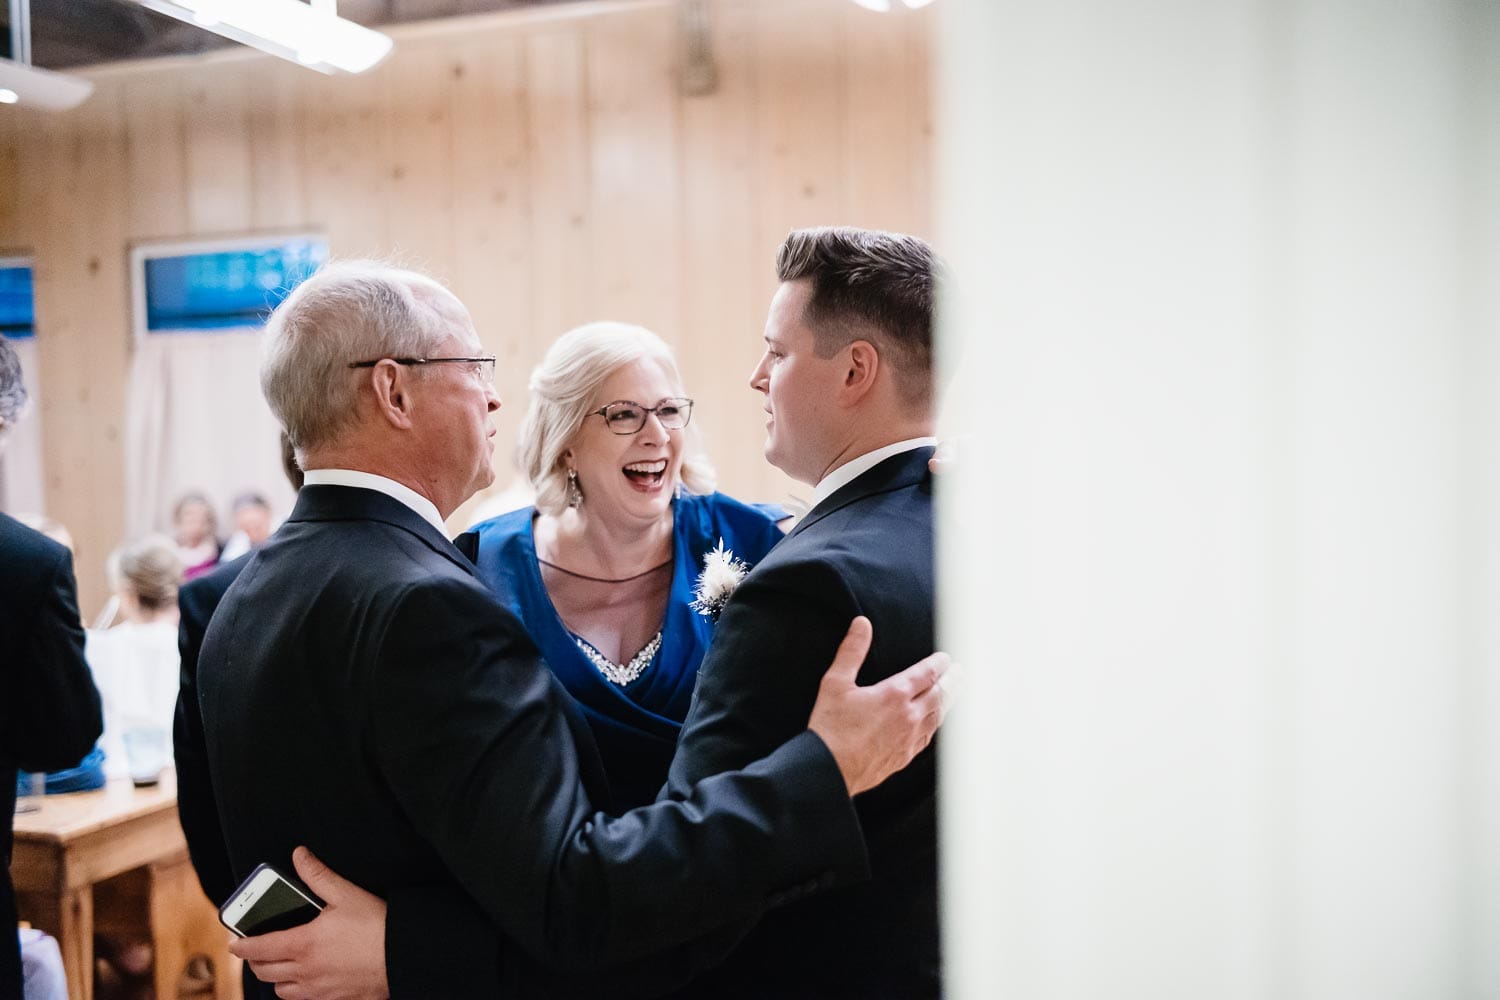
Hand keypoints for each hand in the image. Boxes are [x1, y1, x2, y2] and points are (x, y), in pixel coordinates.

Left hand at [229, 846, 389, 999]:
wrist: (404, 956)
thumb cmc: (377, 926)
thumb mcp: (347, 894)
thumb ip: (318, 875)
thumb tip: (299, 856)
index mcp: (303, 944)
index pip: (259, 948)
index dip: (242, 946)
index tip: (234, 943)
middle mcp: (306, 971)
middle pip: (265, 972)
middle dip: (255, 962)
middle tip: (256, 952)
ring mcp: (319, 990)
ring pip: (282, 991)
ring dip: (276, 979)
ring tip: (281, 966)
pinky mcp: (334, 999)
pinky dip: (298, 991)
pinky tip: (307, 980)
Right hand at [807, 616, 949, 795]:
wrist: (829, 769)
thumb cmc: (830, 727)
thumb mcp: (835, 682)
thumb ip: (852, 651)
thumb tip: (862, 624)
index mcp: (894, 695)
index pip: (927, 674)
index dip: (938, 663)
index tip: (945, 658)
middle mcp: (908, 716)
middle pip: (940, 694)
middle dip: (952, 681)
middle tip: (960, 672)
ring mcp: (909, 739)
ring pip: (938, 716)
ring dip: (948, 701)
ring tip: (954, 692)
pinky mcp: (904, 756)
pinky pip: (928, 736)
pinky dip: (936, 724)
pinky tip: (933, 722)